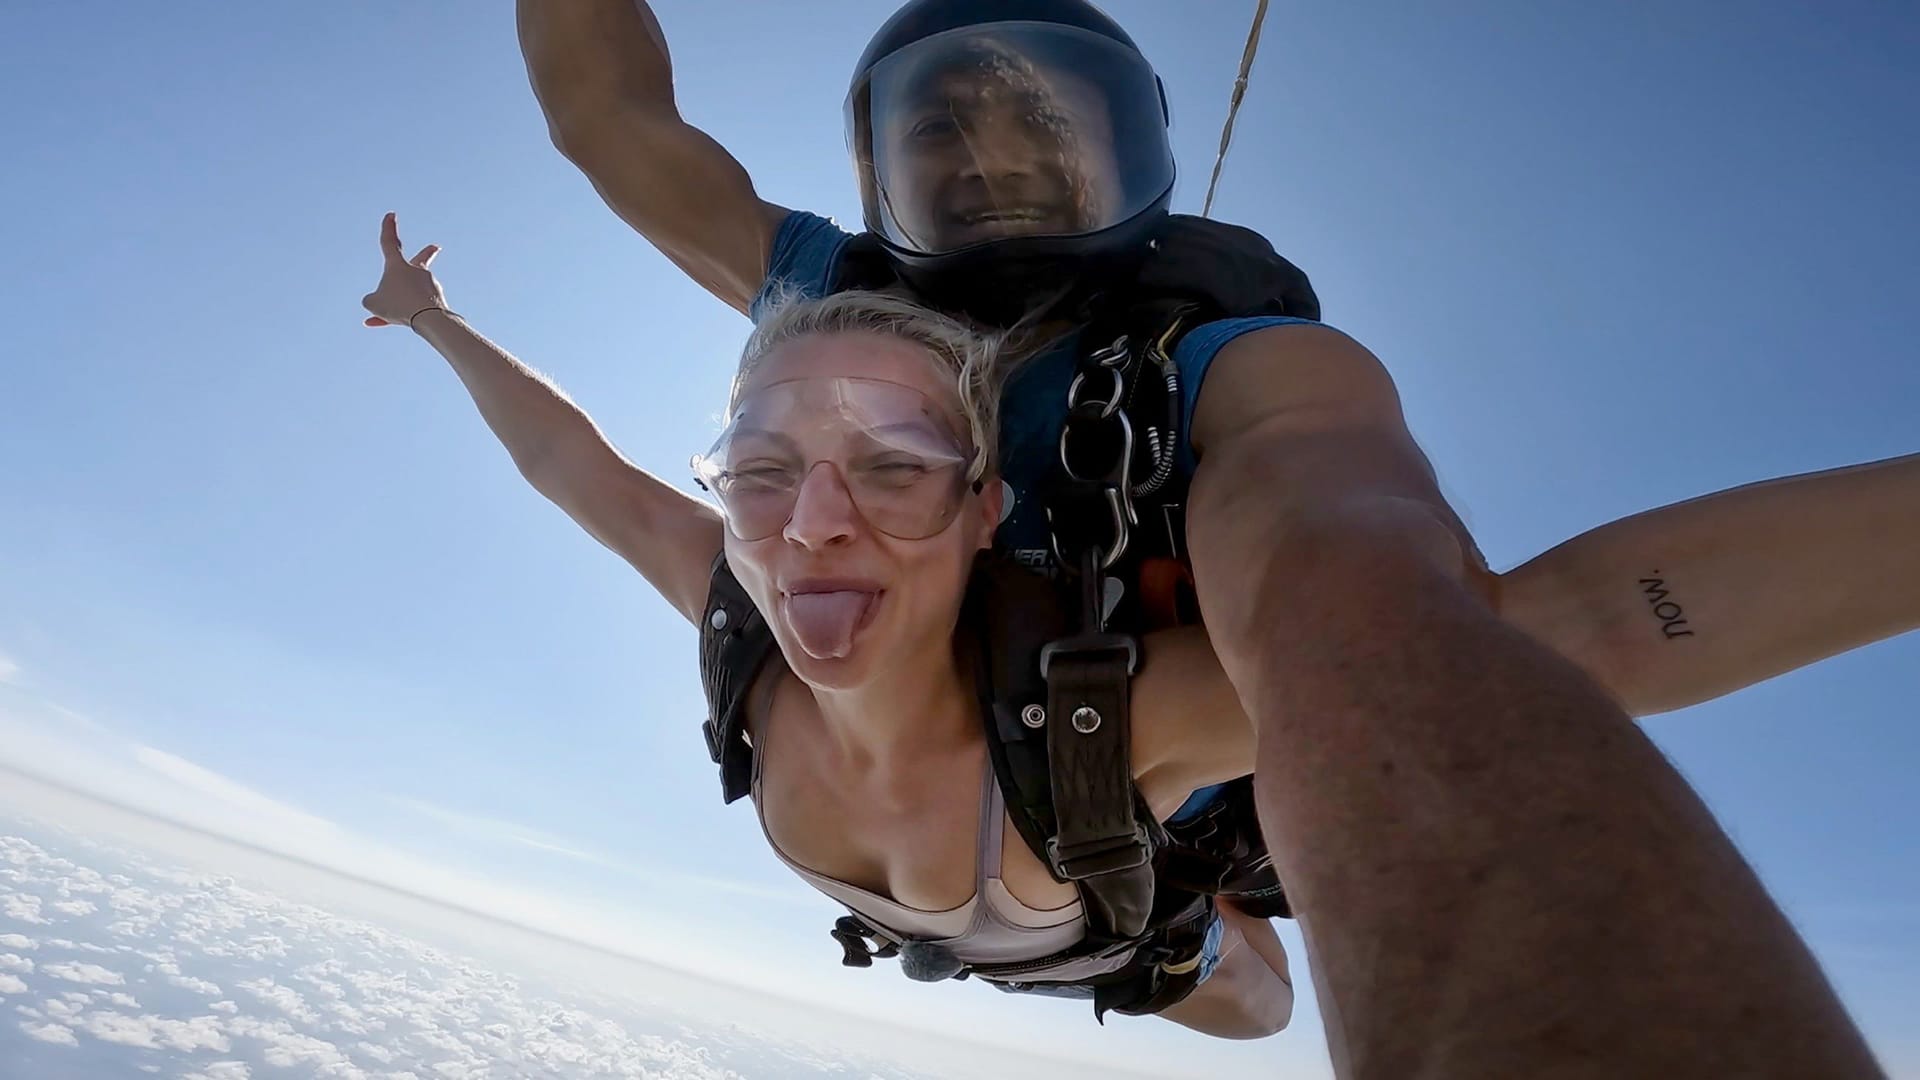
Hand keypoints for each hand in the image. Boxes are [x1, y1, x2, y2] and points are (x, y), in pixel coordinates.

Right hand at [361, 212, 447, 327]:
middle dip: (427, 253)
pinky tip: (402, 322)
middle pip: (421, 260)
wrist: (428, 318)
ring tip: (396, 314)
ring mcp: (429, 285)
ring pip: (409, 298)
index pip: (390, 243)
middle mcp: (416, 272)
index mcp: (398, 265)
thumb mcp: (373, 303)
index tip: (391, 215)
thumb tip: (380, 303)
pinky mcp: (437, 301)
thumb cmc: (398, 305)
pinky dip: (407, 316)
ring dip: (399, 306)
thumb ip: (373, 301)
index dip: (388, 229)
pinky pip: (417, 310)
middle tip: (435, 247)